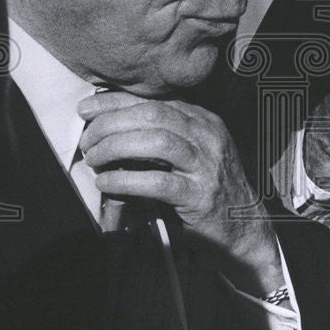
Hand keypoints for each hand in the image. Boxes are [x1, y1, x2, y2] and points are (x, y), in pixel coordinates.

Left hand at [78, 91, 279, 288]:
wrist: (244, 228)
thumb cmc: (207, 190)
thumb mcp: (190, 154)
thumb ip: (160, 138)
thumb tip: (109, 130)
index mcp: (203, 121)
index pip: (153, 101)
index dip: (115, 101)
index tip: (85, 109)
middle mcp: (208, 136)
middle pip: (153, 114)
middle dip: (111, 123)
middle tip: (88, 141)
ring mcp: (208, 164)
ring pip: (157, 141)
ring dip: (116, 147)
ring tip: (94, 160)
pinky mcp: (202, 195)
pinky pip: (158, 182)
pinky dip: (126, 180)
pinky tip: (107, 183)